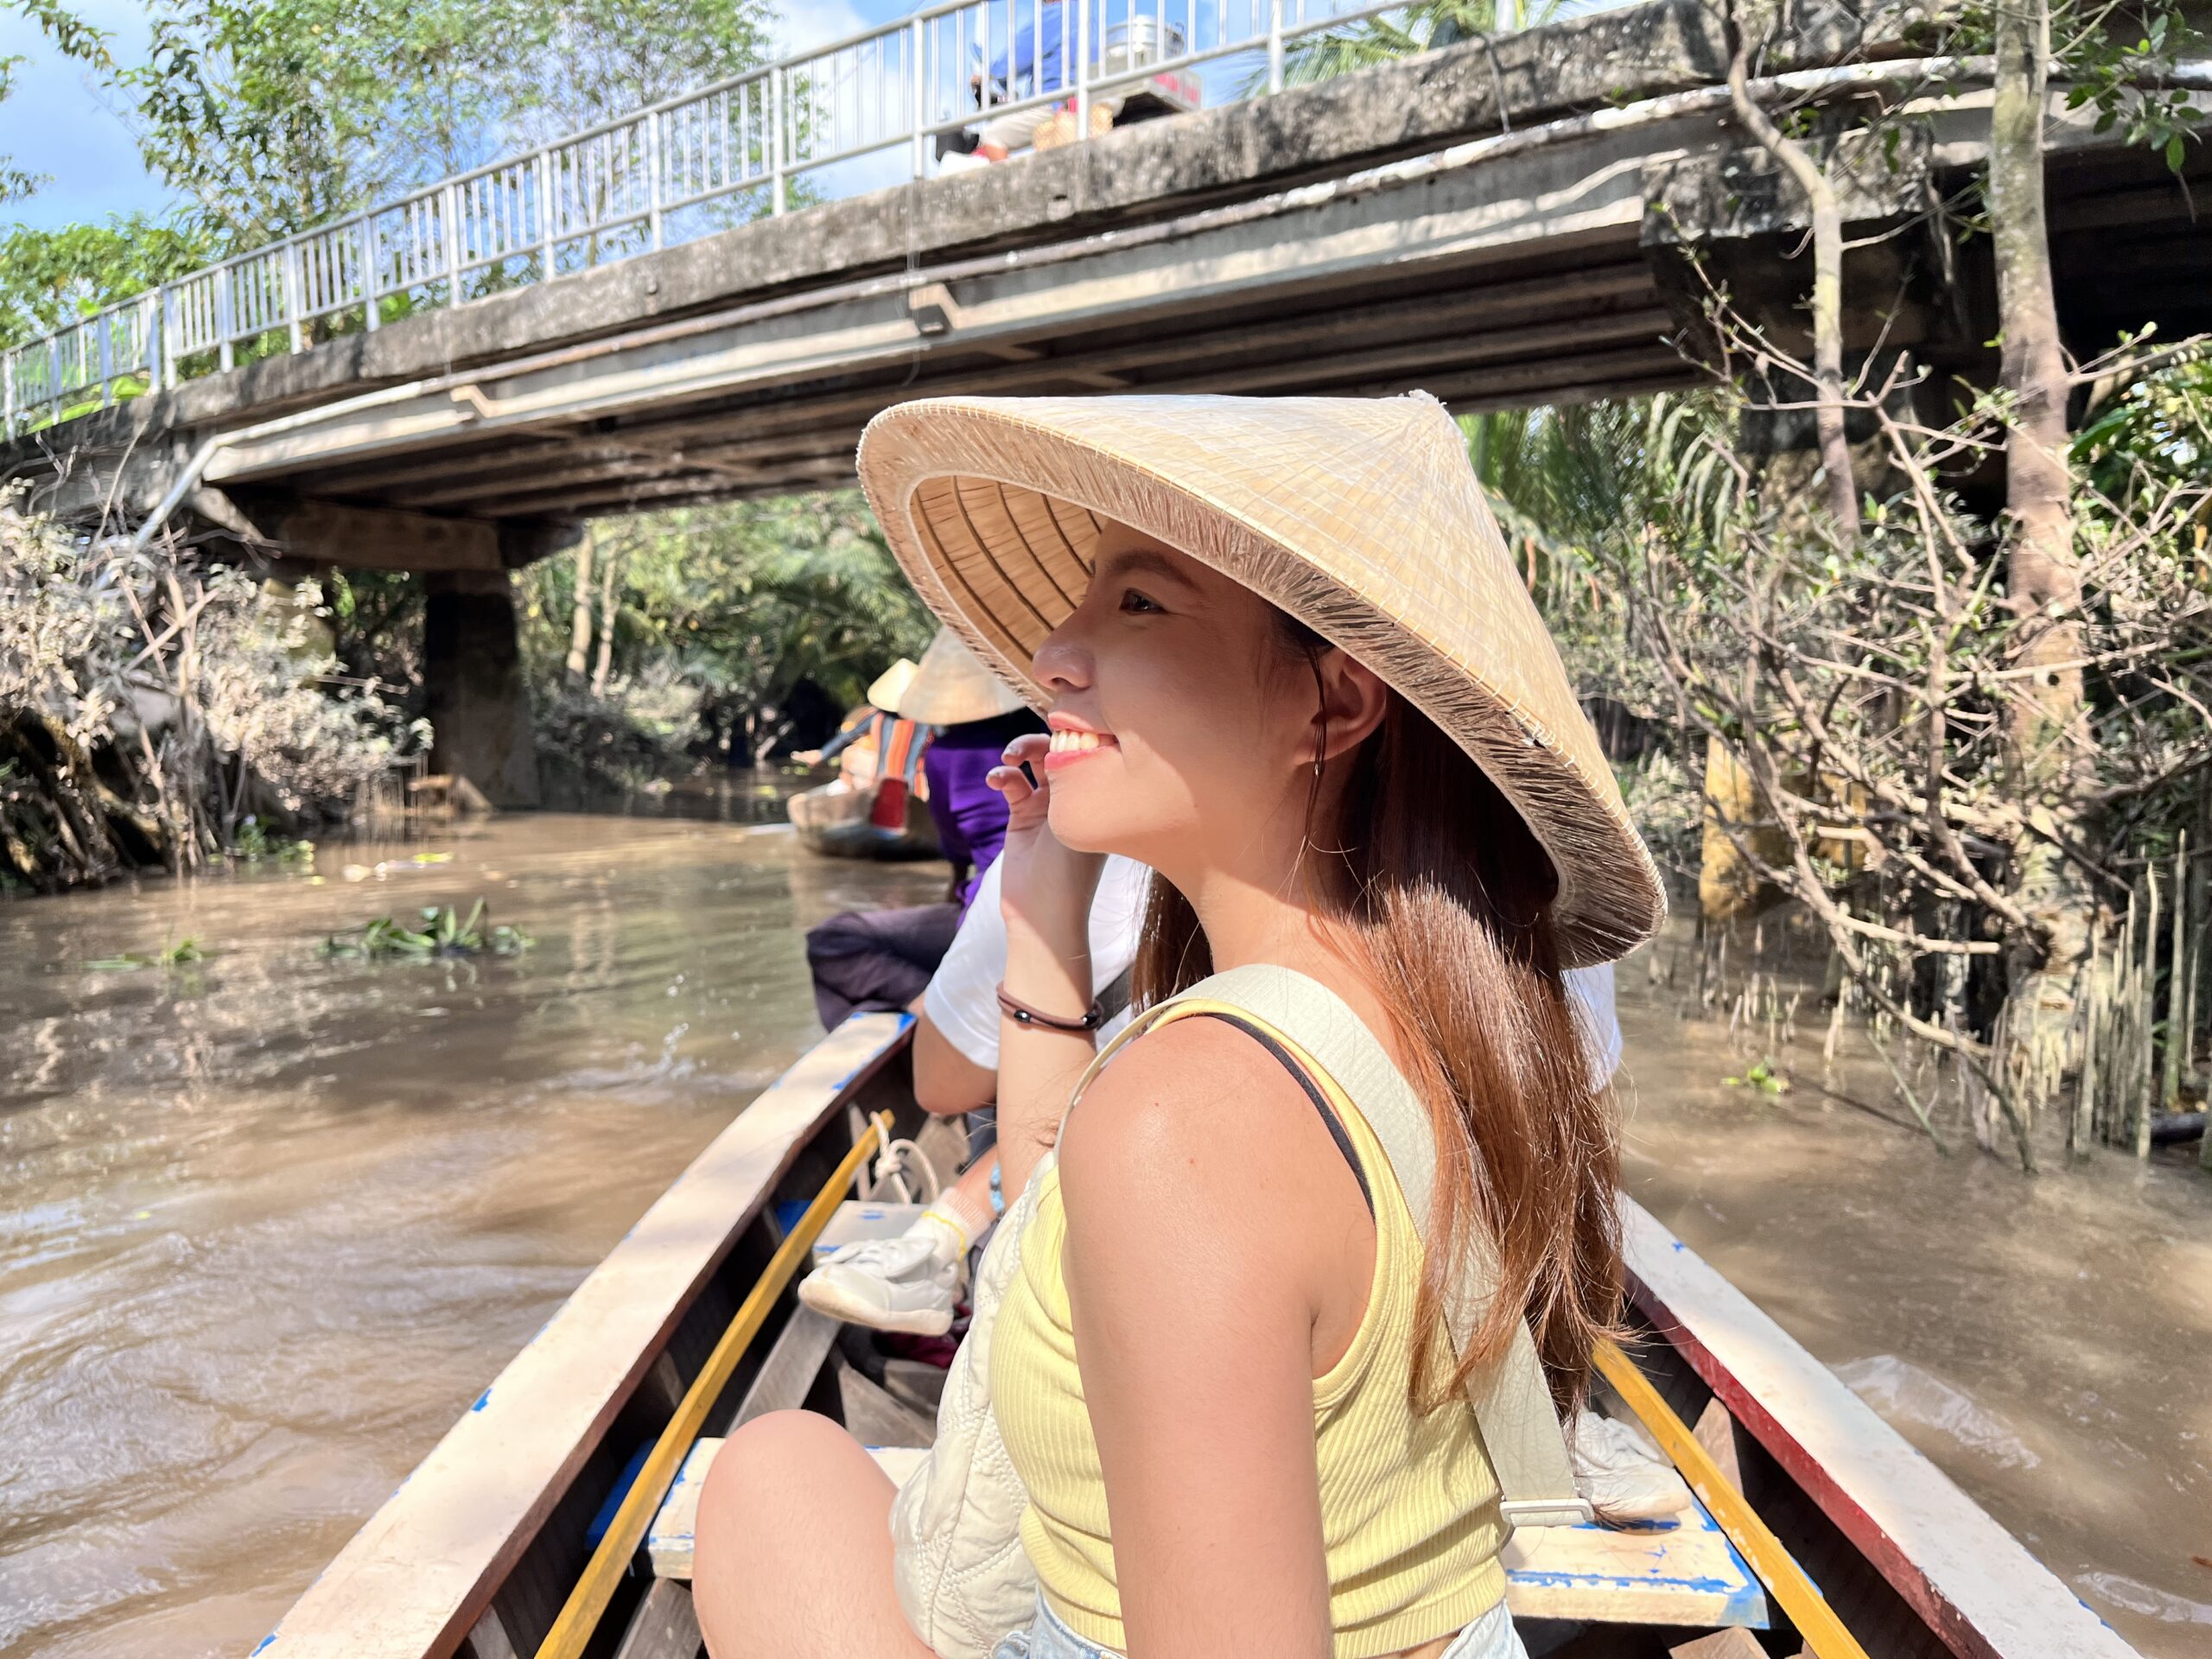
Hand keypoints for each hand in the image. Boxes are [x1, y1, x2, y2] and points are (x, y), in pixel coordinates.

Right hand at [989, 732, 1105, 945]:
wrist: (1044, 911)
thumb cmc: (1071, 870)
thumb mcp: (1077, 818)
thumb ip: (1073, 776)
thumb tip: (1067, 736)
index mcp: (1099, 793)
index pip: (1089, 748)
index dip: (1074, 731)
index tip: (1059, 727)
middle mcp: (1076, 795)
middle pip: (1059, 749)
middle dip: (1040, 739)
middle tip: (1026, 747)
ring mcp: (1049, 804)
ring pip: (1034, 762)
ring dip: (1018, 751)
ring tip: (1008, 758)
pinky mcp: (1023, 816)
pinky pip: (1012, 783)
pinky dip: (1002, 776)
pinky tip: (996, 781)